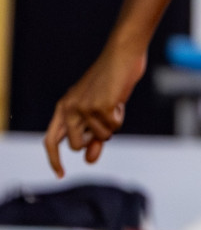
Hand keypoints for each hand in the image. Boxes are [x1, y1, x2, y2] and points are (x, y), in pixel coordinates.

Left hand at [44, 43, 145, 176]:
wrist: (122, 54)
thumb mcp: (99, 110)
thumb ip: (93, 135)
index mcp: (63, 107)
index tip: (60, 174)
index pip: (50, 141)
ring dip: (111, 125)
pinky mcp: (99, 106)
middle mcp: (68, 109)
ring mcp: (83, 108)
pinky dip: (119, 117)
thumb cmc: (111, 81)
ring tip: (113, 103)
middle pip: (77, 145)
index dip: (54, 160)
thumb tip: (89, 161)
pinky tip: (118, 100)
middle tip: (107, 120)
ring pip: (100, 137)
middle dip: (94, 140)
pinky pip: (113, 127)